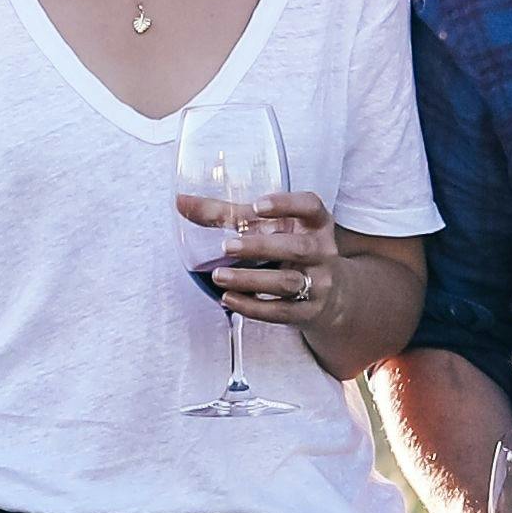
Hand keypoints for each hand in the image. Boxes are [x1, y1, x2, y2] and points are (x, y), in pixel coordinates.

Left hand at [178, 186, 340, 335]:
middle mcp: (322, 250)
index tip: (257, 207)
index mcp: (314, 223)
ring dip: (251, 280)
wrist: (330, 294)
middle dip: (261, 247)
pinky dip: (252, 306)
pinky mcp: (309, 310)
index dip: (287, 204)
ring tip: (219, 276)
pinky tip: (228, 299)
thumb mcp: (269, 229)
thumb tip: (181, 202)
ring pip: (288, 282)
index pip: (310, 206)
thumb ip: (226, 214)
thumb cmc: (289, 250)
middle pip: (297, 247)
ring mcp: (319, 282)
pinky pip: (281, 311)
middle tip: (227, 246)